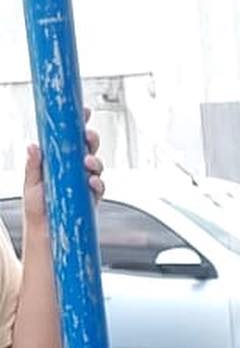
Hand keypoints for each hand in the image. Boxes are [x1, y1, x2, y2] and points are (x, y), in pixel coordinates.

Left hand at [23, 108, 104, 224]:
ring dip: (96, 161)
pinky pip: (100, 188)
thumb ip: (33, 166)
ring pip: (97, 167)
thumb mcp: (31, 185)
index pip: (70, 139)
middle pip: (88, 148)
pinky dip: (98, 182)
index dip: (78, 124)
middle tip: (88, 136)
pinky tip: (92, 181)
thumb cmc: (37, 209)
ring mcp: (84, 184)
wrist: (46, 235)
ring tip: (88, 162)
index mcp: (60, 161)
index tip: (83, 112)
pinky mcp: (91, 199)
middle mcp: (74, 170)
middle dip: (91, 140)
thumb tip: (33, 146)